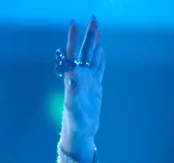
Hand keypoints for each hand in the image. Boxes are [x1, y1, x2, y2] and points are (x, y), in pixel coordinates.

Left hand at [60, 17, 105, 161]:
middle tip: (93, 18)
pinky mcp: (95, 88)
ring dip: (95, 43)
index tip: (74, 23)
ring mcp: (88, 82)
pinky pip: (98, 70)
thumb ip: (72, 92)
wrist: (81, 133)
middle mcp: (80, 78)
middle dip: (88, 35)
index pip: (72, 55)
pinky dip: (100, 60)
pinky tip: (101, 52)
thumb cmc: (74, 123)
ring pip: (92, 58)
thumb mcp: (72, 108)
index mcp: (73, 79)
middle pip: (84, 52)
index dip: (72, 39)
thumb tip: (72, 78)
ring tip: (98, 29)